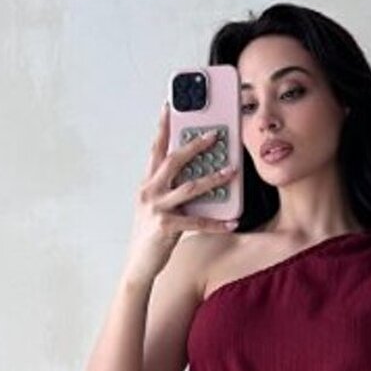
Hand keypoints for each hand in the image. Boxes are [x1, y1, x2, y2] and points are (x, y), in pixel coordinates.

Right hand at [127, 101, 239, 275]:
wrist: (138, 265)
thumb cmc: (150, 235)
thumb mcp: (156, 206)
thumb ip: (169, 189)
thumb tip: (195, 174)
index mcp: (147, 183)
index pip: (155, 148)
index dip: (163, 126)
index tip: (170, 106)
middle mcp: (149, 191)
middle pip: (174, 160)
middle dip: (195, 145)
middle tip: (215, 135)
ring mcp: (156, 208)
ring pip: (189, 187)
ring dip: (213, 178)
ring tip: (232, 172)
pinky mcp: (166, 227)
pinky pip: (197, 222)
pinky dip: (216, 223)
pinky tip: (232, 221)